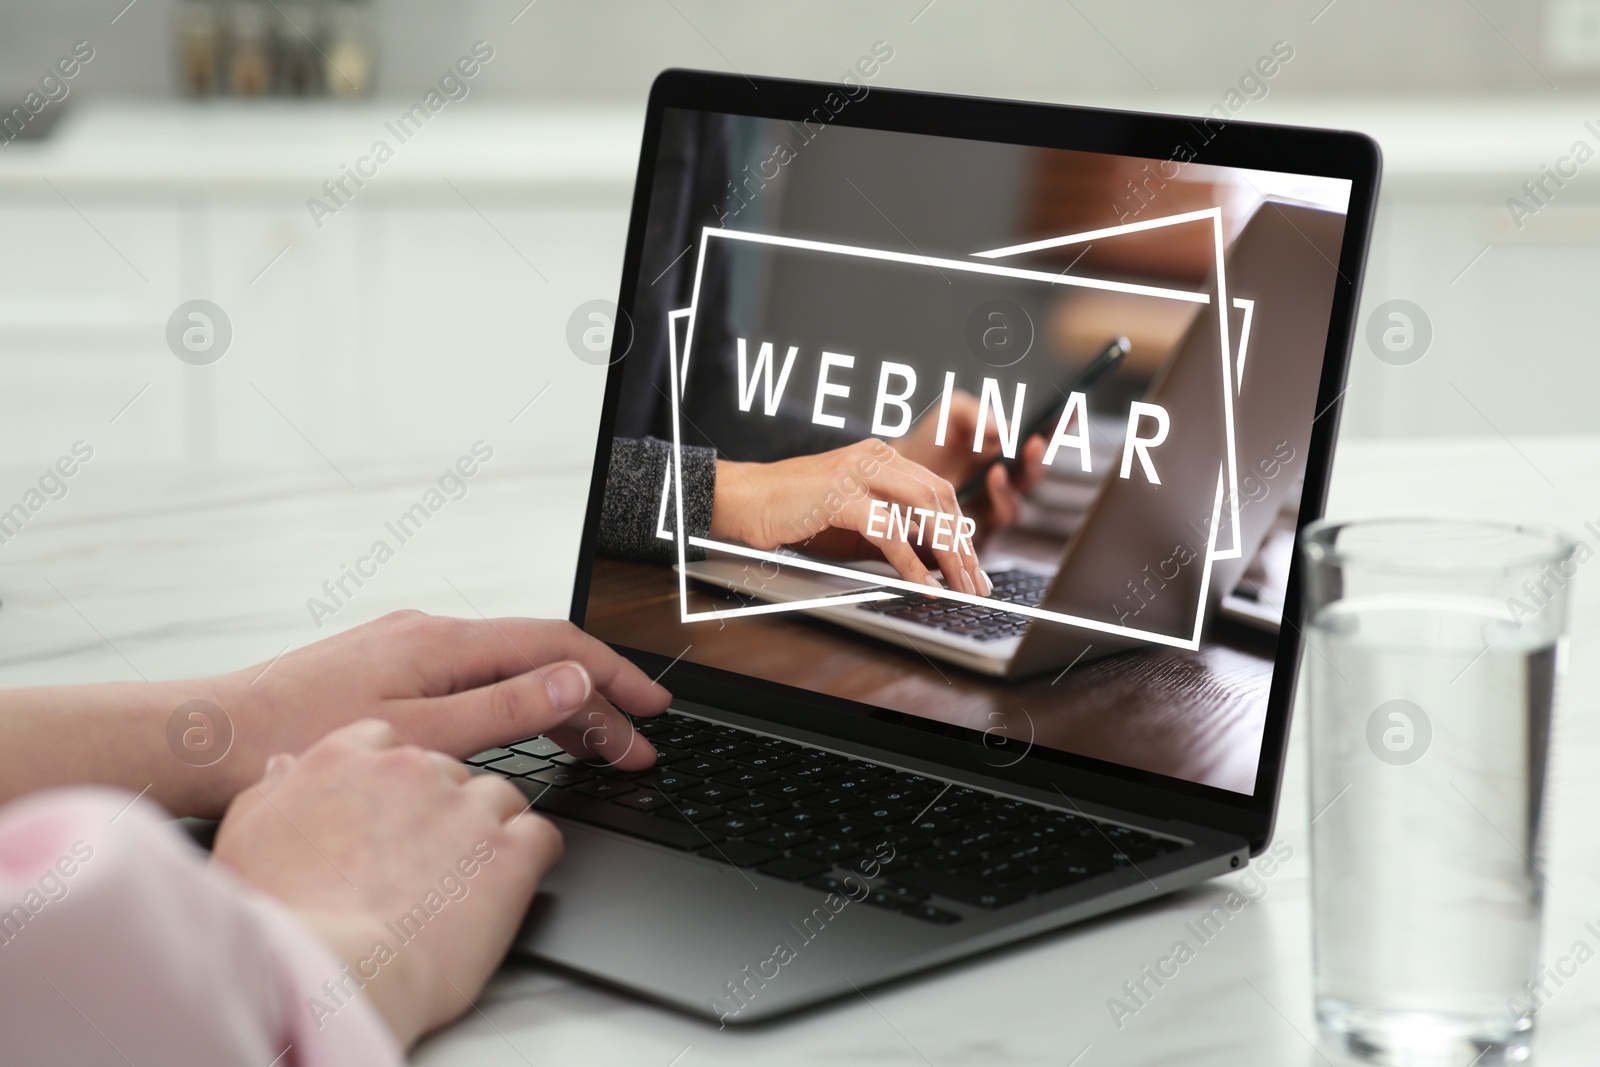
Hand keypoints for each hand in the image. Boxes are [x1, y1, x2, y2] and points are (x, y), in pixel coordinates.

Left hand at [209, 613, 671, 813]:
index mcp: (443, 641)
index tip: (652, 707)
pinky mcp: (391, 670)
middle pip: (538, 657)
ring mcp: (409, 649)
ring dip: (558, 702)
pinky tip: (524, 728)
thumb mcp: (417, 735)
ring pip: (507, 669)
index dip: (613, 675)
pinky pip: (476, 678)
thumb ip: (502, 709)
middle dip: (596, 697)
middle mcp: (430, 633)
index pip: (556, 644)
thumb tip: (573, 680)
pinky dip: (515, 703)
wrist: (210, 737)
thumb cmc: (295, 738)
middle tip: (637, 743)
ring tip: (598, 743)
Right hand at [213, 720, 556, 1047]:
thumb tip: (283, 768)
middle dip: (441, 807)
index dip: (394, 779)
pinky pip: (541, 836)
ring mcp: (466, 807)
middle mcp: (412, 770)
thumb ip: (272, 792)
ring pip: (499, 797)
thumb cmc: (281, 916)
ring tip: (468, 874)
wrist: (331, 971)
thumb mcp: (244, 837)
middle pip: (447, 771)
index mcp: (345, 759)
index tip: (392, 808)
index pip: (388, 741)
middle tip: (425, 856)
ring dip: (489, 829)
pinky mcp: (510, 852)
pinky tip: (514, 879)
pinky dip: (532, 856)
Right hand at [710, 439, 989, 595]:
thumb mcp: (853, 521)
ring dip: (948, 554)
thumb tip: (935, 562)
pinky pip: (889, 532)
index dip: (961, 529)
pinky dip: (911, 564)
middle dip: (963, 545)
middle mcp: (876, 457)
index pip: (938, 490)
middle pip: (939, 498)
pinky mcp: (842, 496)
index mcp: (882, 456)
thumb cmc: (792, 512)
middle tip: (976, 583)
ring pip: (924, 510)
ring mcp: (859, 473)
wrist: (742, 500)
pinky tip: (924, 586)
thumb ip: (892, 531)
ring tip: (960, 587)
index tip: (973, 566)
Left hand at [895, 388, 1047, 533]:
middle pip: (1034, 473)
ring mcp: (993, 505)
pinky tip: (989, 481)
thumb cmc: (931, 442)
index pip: (1042, 437)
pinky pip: (996, 520)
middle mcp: (1007, 478)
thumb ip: (977, 413)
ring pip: (1016, 503)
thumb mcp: (953, 414)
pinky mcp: (977, 528)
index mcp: (1007, 449)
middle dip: (1038, 459)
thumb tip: (1003, 429)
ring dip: (1010, 487)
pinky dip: (997, 499)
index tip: (1071, 412)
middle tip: (1034, 442)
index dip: (1060, 426)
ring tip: (997, 469)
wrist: (895, 472)